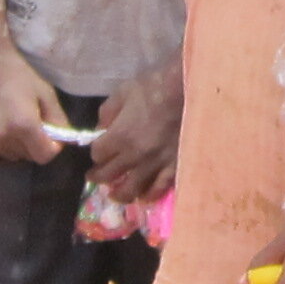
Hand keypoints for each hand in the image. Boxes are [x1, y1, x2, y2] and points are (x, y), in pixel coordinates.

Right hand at [0, 40, 67, 164]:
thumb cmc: (18, 74)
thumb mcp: (45, 93)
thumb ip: (58, 120)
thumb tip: (63, 141)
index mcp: (24, 125)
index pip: (44, 156)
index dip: (52, 147)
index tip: (50, 135)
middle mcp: (3, 136)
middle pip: (27, 157)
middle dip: (34, 145)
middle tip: (30, 124)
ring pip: (9, 156)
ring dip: (15, 147)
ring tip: (12, 124)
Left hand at [87, 55, 182, 202]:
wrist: (189, 89)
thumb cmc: (155, 86)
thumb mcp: (123, 92)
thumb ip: (107, 112)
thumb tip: (101, 128)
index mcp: (119, 136)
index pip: (98, 154)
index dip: (96, 152)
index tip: (98, 150)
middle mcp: (134, 155)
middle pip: (109, 175)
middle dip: (98, 176)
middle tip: (94, 177)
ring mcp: (155, 164)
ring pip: (132, 189)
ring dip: (119, 193)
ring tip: (115, 193)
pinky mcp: (174, 167)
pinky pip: (159, 189)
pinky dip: (149, 195)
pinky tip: (143, 196)